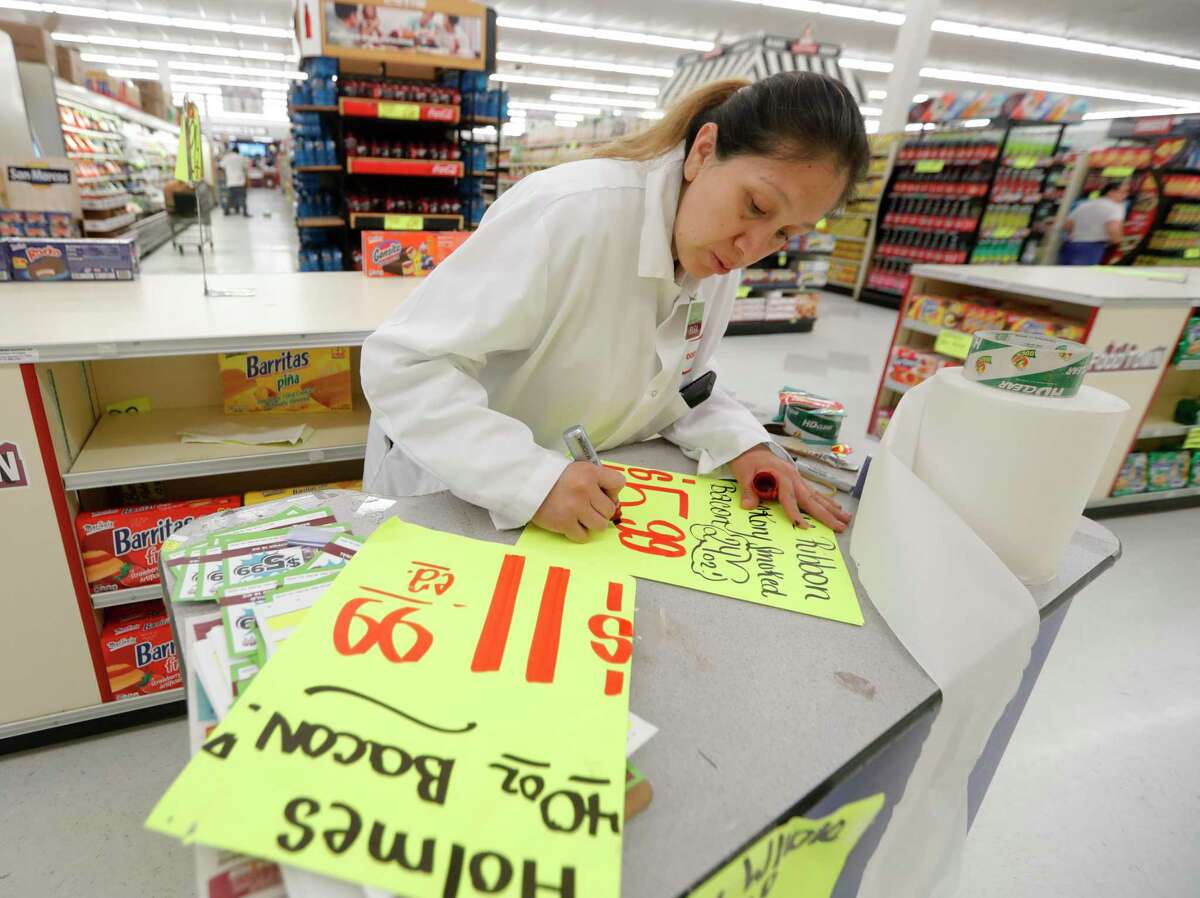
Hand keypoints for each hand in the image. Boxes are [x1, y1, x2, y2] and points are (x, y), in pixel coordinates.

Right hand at [532, 462, 625, 542]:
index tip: (601, 493)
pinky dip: (579, 533)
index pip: (619, 483)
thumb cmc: (553, 476)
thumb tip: (612, 500)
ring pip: (600, 525)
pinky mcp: (565, 523)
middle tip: (588, 507)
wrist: (526, 482)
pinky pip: (583, 536)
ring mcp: (576, 507)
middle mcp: (585, 489)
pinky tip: (571, 524)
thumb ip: (595, 480)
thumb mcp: (577, 468)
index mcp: (590, 472)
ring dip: (592, 523)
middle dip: (601, 510)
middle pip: (610, 509)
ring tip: (580, 516)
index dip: (612, 491)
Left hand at [728, 444, 850, 532]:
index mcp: (781, 475)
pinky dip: (825, 501)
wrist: (750, 447)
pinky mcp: (797, 480)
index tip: (803, 526)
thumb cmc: (747, 461)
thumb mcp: (743, 474)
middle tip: (841, 526)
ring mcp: (797, 478)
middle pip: (811, 498)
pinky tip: (836, 507)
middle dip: (826, 514)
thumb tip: (748, 506)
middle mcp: (793, 477)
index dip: (795, 513)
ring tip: (846, 518)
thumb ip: (748, 491)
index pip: (789, 498)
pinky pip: (813, 493)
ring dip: (831, 508)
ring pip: (816, 496)